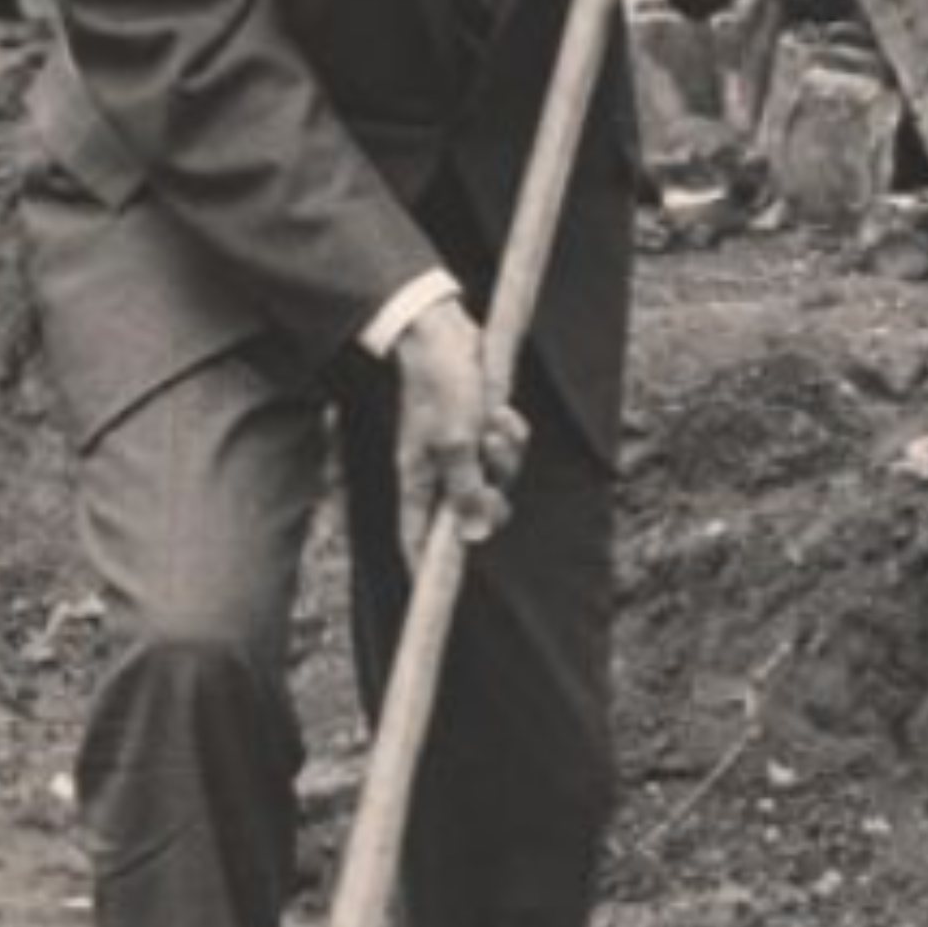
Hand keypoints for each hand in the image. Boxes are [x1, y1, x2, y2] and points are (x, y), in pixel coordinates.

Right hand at [388, 295, 526, 551]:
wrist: (447, 332)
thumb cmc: (442, 385)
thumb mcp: (456, 443)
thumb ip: (467, 489)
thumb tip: (474, 537)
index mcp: (419, 479)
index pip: (416, 538)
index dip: (427, 566)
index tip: (436, 595)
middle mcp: (438, 469)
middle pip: (471, 512)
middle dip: (492, 500)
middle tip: (494, 484)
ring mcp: (461, 448)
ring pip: (497, 477)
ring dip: (506, 456)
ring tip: (495, 426)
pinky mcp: (480, 427)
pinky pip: (507, 448)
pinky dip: (511, 434)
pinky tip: (502, 412)